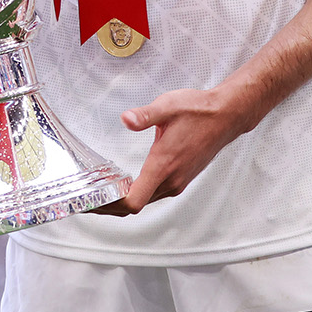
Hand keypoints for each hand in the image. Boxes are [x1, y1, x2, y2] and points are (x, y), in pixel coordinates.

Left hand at [98, 85, 258, 215]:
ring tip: (99, 192)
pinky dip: (137, 193)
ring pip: (145, 200)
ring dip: (122, 200)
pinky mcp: (181, 177)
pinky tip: (123, 183)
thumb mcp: (167, 106)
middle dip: (109, 205)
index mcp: (163, 166)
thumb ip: (144, 115)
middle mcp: (171, 180)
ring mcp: (178, 181)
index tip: (92, 199)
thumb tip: (126, 119)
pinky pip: (154, 193)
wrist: (226, 115)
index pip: (134, 201)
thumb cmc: (197, 110)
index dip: (110, 205)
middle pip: (135, 205)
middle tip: (85, 199)